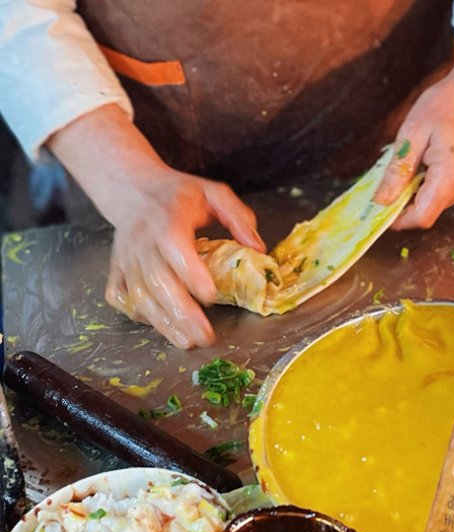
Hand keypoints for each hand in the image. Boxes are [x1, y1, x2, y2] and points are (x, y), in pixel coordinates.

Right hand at [48, 104, 264, 347]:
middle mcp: (143, 242)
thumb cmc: (178, 196)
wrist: (131, 189)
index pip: (175, 248)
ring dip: (164, 323)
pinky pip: (123, 299)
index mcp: (168, 220)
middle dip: (182, 313)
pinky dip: (140, 316)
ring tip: (188, 342)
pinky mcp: (117, 270)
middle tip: (205, 336)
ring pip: (141, 296)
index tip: (212, 296)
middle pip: (158, 282)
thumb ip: (238, 217)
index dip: (191, 274)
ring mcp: (127, 259)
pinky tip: (162, 325)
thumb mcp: (213, 193)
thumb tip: (258, 249)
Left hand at [374, 73, 453, 229]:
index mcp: (451, 176)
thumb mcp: (412, 133)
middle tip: (401, 171)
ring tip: (423, 159)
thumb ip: (396, 172)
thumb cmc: (445, 104)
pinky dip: (433, 185)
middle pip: (427, 211)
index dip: (399, 218)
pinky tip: (435, 161)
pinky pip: (447, 196)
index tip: (383, 207)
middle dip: (408, 198)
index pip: (421, 217)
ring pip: (436, 204)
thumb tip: (381, 201)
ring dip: (421, 190)